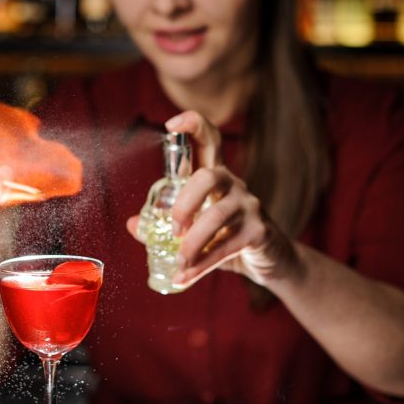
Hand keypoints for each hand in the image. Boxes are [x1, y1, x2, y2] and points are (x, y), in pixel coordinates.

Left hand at [125, 111, 299, 288]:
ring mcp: (249, 206)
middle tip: (173, 229)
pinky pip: (226, 247)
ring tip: (178, 263)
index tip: (170, 125)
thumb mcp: (195, 230)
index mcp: (216, 177)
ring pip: (216, 216)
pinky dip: (202, 266)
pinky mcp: (259, 231)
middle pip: (209, 176)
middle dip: (184, 201)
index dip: (193, 126)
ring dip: (192, 243)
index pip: (210, 140)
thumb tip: (133, 224)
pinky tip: (185, 278)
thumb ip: (165, 225)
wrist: (270, 262)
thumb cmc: (228, 238)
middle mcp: (233, 185)